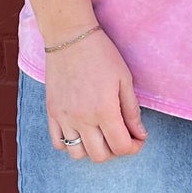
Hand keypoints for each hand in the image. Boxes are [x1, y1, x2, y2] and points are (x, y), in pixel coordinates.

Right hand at [43, 28, 147, 162]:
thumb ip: (132, 111)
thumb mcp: (124, 79)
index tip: (138, 138)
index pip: (121, 147)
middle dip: (116, 150)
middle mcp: (82, 118)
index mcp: (104, 110)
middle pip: (100, 156)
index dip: (134, 147)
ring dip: (92, 150)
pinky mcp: (51, 112)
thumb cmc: (101, 54)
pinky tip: (81, 131)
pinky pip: (58, 143)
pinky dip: (70, 144)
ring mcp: (64, 117)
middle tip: (121, 135)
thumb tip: (140, 134)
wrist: (69, 36)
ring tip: (100, 135)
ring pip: (78, 154)